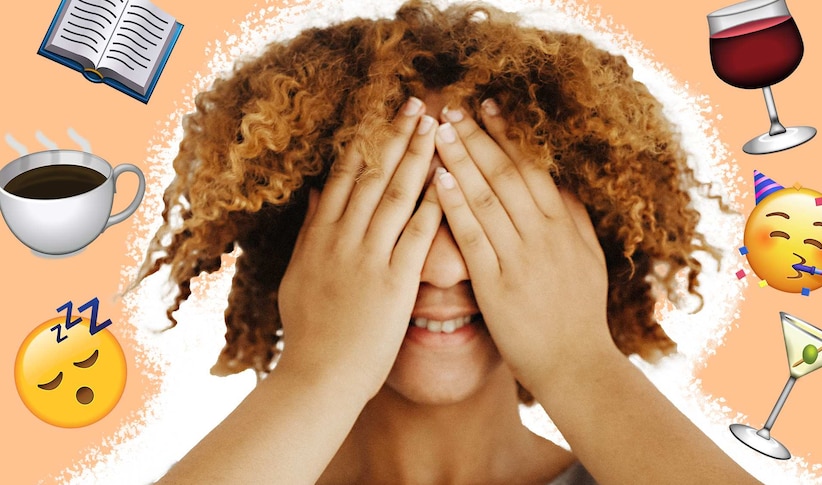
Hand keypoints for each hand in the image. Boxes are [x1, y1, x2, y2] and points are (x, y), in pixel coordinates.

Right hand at [276, 98, 440, 399]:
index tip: (384, 115)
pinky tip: (450, 180)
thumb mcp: (297, 275)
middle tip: (419, 104)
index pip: (344, 176)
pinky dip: (432, 205)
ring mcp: (368, 258)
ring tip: (437, 128)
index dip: (366, 141)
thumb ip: (307, 232)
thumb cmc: (309, 333)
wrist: (319, 377)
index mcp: (318, 236)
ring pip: (395, 195)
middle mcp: (342, 239)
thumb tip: (315, 194)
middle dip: (397, 136)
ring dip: (418, 158)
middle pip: (372, 175)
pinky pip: (417, 235)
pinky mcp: (395, 282)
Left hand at [432, 100, 616, 393]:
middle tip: (451, 108)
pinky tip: (438, 181)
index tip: (487, 106)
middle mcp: (542, 235)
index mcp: (563, 225)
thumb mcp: (588, 257)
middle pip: (505, 174)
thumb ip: (573, 217)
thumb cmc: (579, 312)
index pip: (531, 167)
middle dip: (477, 137)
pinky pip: (472, 237)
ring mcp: (519, 259)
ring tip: (438, 132)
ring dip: (461, 160)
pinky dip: (455, 206)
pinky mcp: (496, 286)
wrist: (575, 364)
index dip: (507, 134)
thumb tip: (559, 182)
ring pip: (486, 198)